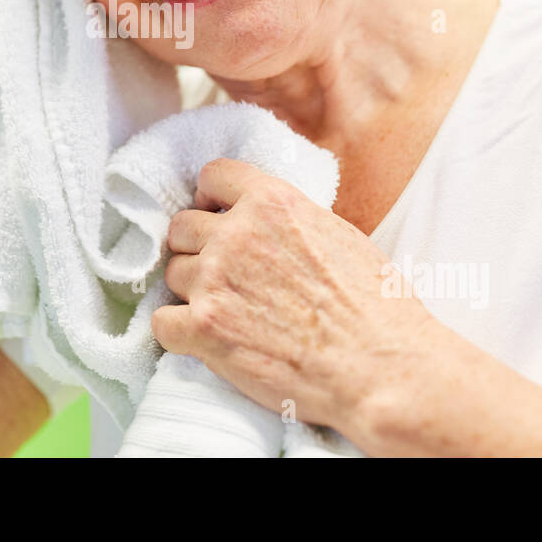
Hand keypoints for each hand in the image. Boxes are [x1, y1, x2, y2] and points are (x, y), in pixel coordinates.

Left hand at [151, 157, 441, 442]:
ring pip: (172, 273)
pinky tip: (205, 342)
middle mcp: (237, 233)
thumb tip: (265, 221)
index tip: (216, 216)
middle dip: (197, 250)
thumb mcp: (337, 233)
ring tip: (227, 314)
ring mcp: (216, 279)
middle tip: (223, 277)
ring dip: (191, 293)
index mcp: (273, 202)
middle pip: (182, 227)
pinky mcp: (205, 327)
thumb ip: (289, 219)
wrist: (380, 366)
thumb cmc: (374, 307)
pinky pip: (161, 322)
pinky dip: (178, 333)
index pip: (213, 175)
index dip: (210, 198)